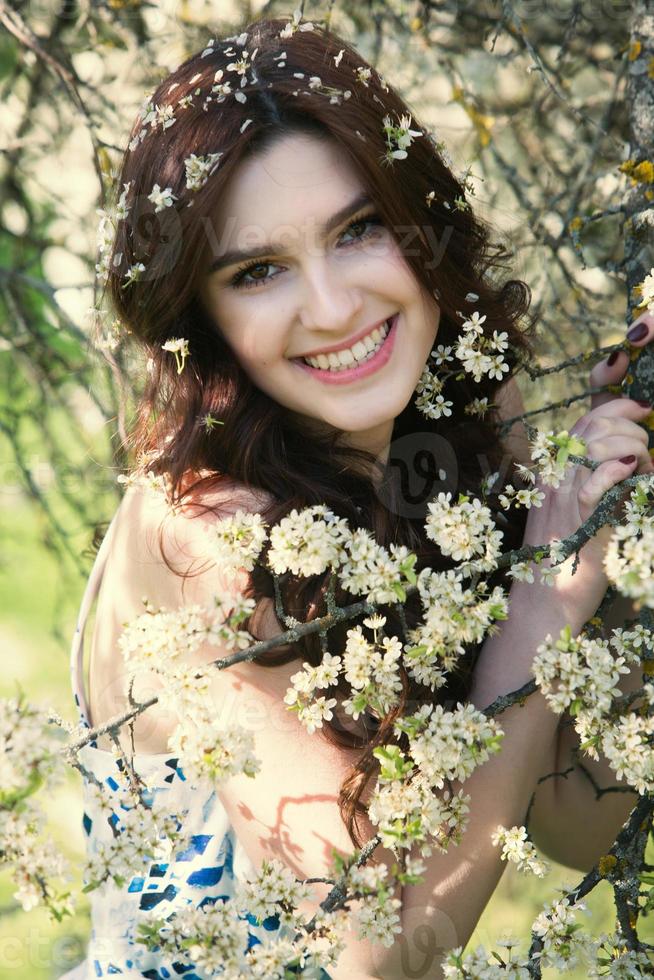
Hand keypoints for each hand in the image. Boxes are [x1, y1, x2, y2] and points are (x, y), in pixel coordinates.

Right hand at [521, 311, 653, 625]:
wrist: (543, 607)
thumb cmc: (566, 564)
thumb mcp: (577, 516)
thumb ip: (593, 485)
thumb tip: (626, 467)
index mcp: (554, 474)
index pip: (585, 420)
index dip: (614, 402)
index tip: (642, 407)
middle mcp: (556, 479)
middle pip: (594, 424)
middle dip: (631, 426)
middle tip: (647, 448)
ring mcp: (565, 497)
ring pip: (599, 444)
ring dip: (633, 449)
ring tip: (641, 472)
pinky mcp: (580, 520)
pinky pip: (598, 480)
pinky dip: (620, 469)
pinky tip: (634, 473)